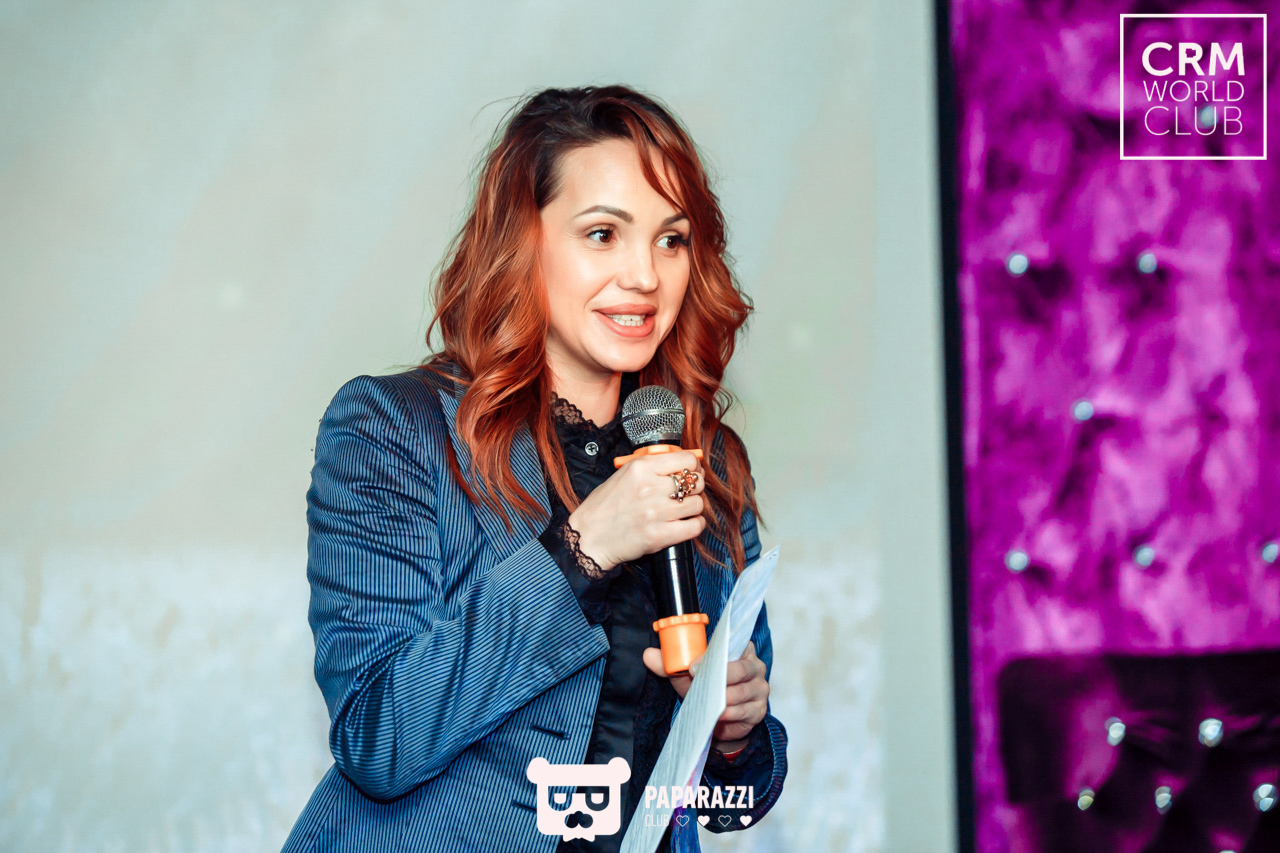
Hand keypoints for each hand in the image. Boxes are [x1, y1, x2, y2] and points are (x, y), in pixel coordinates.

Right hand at [567, 450, 705, 571]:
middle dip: (694, 488)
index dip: (694, 467)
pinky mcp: (659, 535)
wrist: (588, 536)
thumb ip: (653, 468)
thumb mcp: (625, 474)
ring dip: (693, 508)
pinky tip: (685, 524)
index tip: (692, 472)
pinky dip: (694, 525)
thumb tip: (684, 464)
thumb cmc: (605, 506)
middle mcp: (650, 487)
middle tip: (686, 493)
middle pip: (695, 482)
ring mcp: (656, 512)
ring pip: (697, 505)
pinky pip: (695, 526)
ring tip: (682, 510)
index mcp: (641, 468)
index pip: (688, 460)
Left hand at [642, 641, 769, 751]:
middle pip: (741, 669)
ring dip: (721, 698)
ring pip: (741, 692)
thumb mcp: (687, 674)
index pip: (732, 644)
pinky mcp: (759, 710)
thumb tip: (648, 654)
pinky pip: (744, 711)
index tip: (693, 666)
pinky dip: (728, 715)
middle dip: (719, 677)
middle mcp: (755, 666)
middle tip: (698, 683)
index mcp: (740, 649)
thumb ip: (669, 663)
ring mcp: (760, 689)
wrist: (718, 718)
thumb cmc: (706, 687)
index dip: (713, 653)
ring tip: (706, 702)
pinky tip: (717, 716)